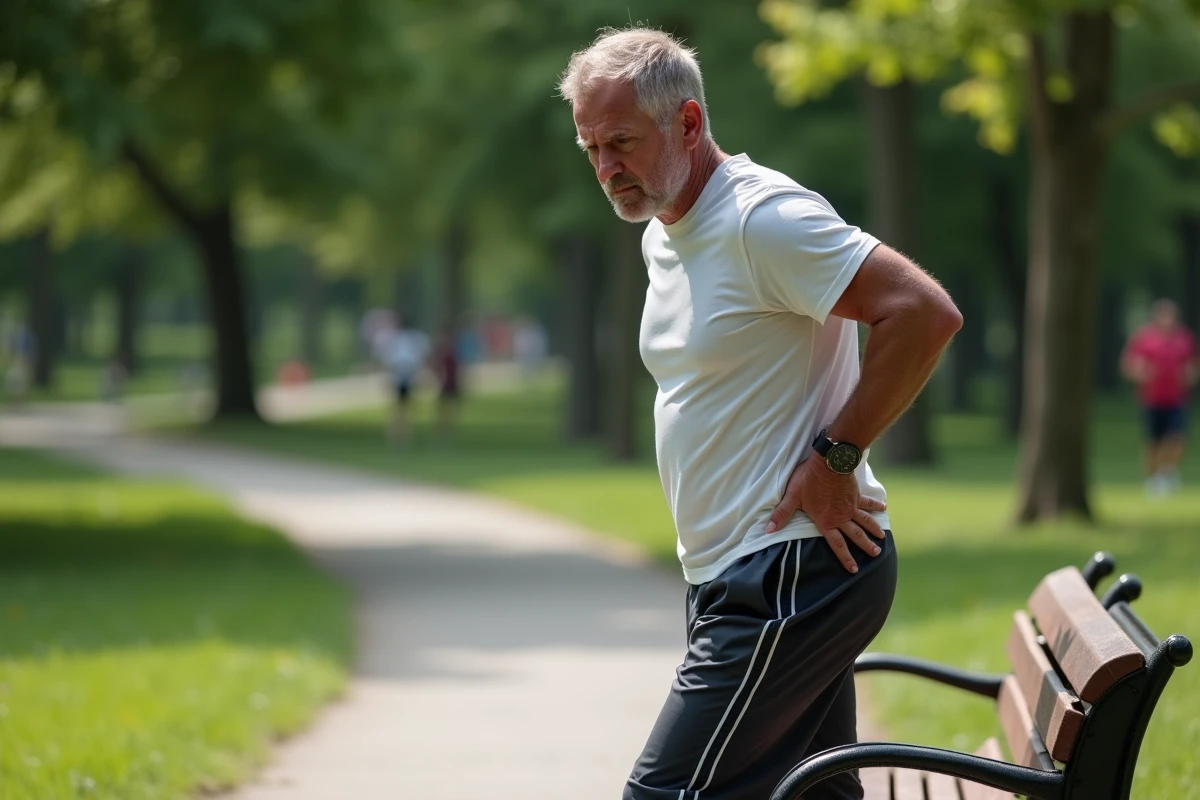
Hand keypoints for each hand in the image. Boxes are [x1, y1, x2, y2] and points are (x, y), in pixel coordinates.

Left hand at [764, 455, 886, 572]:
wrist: (829, 462)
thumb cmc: (809, 479)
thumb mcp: (792, 497)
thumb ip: (782, 514)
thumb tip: (769, 530)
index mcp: (826, 521)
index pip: (837, 543)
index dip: (845, 557)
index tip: (854, 568)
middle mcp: (841, 516)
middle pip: (855, 535)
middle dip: (865, 546)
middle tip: (876, 554)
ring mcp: (851, 505)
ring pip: (865, 521)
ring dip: (874, 530)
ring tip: (882, 539)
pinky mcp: (856, 494)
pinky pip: (868, 502)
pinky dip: (876, 505)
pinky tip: (884, 508)